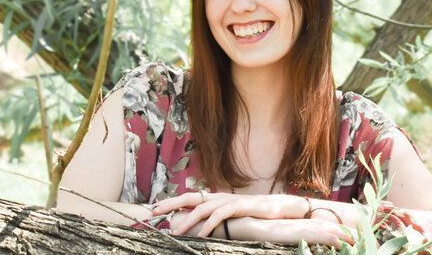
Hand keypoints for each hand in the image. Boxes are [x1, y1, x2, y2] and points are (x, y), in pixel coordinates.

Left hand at [151, 191, 306, 236]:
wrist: (277, 207)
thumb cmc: (252, 214)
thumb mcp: (230, 216)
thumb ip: (214, 218)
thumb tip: (195, 225)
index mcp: (215, 198)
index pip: (188, 198)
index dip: (171, 202)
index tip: (154, 209)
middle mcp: (219, 196)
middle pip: (190, 198)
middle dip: (171, 204)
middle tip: (154, 213)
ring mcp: (229, 200)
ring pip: (203, 208)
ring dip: (187, 220)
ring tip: (176, 231)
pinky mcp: (239, 206)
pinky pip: (220, 215)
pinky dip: (208, 224)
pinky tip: (201, 234)